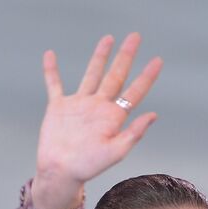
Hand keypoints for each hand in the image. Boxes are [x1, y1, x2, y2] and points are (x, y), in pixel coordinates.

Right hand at [30, 33, 162, 208]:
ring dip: (99, 57)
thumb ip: (134, 133)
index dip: (147, 76)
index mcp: (113, 116)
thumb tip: (153, 114)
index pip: (134, 92)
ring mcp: (78, 104)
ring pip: (91, 73)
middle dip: (125, 56)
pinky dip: (51, 71)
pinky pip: (54, 84)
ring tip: (108, 39)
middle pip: (115, 75)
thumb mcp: (116, 152)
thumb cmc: (88, 166)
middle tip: (135, 36)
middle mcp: (98, 107)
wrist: (60, 171)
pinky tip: (49, 55)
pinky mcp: (58, 107)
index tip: (158, 60)